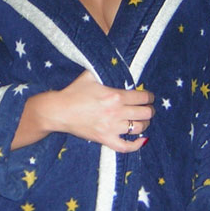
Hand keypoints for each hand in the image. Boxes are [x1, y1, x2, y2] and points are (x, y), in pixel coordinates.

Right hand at [12, 71, 154, 151]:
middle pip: (145, 113)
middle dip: (150, 109)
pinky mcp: (105, 139)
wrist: (59, 111)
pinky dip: (136, 145)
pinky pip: (126, 147)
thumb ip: (105, 70)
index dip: (149, 96)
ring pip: (139, 128)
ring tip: (143, 120)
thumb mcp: (90, 75)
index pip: (142, 97)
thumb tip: (115, 63)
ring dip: (145, 123)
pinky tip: (142, 140)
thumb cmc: (74, 92)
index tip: (149, 96)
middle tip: (148, 108)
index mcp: (115, 96)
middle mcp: (116, 113)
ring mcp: (111, 128)